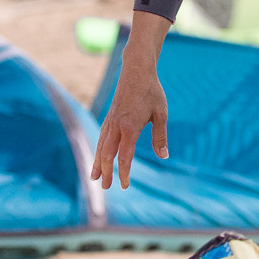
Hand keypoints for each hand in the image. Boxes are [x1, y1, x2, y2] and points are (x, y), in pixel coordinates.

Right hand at [91, 13, 172, 186]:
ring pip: (101, 146)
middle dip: (106, 172)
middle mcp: (116, 125)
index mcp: (130, 127)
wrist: (136, 70)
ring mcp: (110, 121)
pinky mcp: (109, 116)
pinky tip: (99, 157)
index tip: (124, 185)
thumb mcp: (161, 113)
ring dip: (98, 163)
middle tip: (105, 188)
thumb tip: (164, 156)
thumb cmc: (151, 91)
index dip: (123, 172)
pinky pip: (102, 137)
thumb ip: (160, 136)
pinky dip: (99, 150)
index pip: (124, 156)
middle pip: (108, 154)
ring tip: (95, 178)